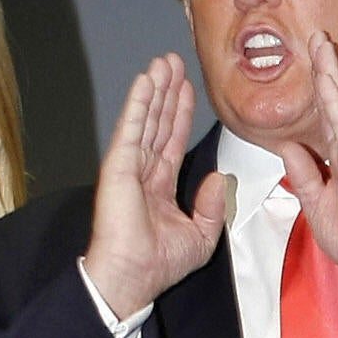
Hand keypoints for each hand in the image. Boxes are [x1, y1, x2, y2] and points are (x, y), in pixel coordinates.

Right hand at [84, 53, 227, 317]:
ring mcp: (128, 165)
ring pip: (146, 118)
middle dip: (167, 91)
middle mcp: (143, 171)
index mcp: (159, 185)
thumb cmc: (160, 263)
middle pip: (158, 122)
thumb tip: (220, 179)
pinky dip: (138, 103)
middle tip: (173, 60)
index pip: (173, 140)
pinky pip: (131, 127)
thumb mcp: (201, 235)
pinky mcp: (118, 165)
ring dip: (154, 89)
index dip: (180, 113)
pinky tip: (145, 81)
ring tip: (162, 61)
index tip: (187, 87)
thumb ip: (212, 206)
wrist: (134, 276)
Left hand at [277, 32, 337, 312]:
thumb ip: (305, 176)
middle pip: (336, 104)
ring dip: (329, 71)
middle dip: (325, 70)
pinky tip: (325, 70)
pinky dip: (333, 93)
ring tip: (320, 40)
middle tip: (317, 38)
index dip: (320, 94)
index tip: (312, 68)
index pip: (328, 121)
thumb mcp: (318, 207)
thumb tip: (289, 147)